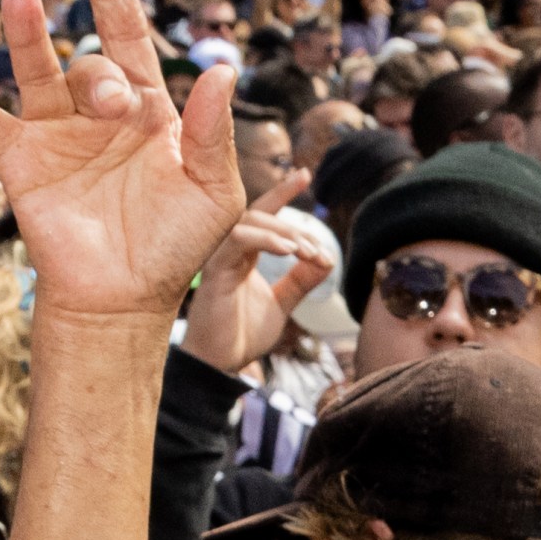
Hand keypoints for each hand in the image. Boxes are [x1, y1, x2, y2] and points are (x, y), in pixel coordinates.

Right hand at [0, 0, 241, 324]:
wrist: (124, 301)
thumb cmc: (175, 248)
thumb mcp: (213, 190)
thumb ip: (212, 133)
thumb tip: (220, 71)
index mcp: (148, 111)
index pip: (130, 37)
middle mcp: (97, 114)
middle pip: (91, 64)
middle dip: (100, 76)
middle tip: (114, 109)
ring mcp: (56, 135)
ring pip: (36, 71)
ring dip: (27, 34)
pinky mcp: (20, 164)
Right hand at [179, 201, 327, 375]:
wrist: (219, 365)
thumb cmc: (241, 335)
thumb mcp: (282, 304)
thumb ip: (300, 281)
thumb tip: (326, 261)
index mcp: (241, 254)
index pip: (262, 214)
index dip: (282, 191)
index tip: (305, 174)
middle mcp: (228, 250)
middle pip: (261, 217)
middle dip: (296, 229)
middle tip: (320, 253)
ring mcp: (219, 258)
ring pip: (250, 223)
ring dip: (285, 233)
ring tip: (307, 253)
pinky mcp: (215, 271)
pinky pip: (238, 241)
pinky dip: (265, 240)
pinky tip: (288, 251)